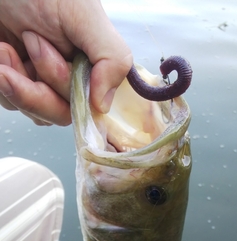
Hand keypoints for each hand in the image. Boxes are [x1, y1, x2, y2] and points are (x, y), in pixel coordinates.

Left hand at [0, 0, 131, 124]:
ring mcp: (39, 80)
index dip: (64, 90)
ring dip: (14, 82)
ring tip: (6, 46)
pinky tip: (1, 50)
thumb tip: (104, 106)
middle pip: (58, 113)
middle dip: (36, 88)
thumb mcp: (83, 15)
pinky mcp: (15, 79)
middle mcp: (67, 76)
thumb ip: (111, 59)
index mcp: (89, 65)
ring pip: (32, 112)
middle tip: (27, 41)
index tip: (42, 51)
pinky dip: (2, 78)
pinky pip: (9, 101)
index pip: (87, 106)